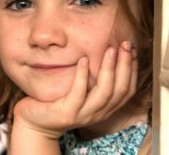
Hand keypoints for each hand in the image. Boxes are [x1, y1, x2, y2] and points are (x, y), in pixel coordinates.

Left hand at [12, 41, 137, 139]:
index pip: (127, 90)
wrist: (36, 123)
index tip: (132, 50)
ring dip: (109, 69)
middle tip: (125, 45)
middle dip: (125, 65)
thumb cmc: (59, 101)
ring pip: (105, 92)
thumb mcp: (82, 91)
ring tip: (110, 49)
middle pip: (120, 90)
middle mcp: (99, 113)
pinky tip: (83, 60)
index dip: (132, 69)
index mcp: (105, 108)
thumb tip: (106, 51)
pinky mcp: (68, 113)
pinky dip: (83, 75)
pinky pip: (79, 93)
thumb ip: (94, 79)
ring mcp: (84, 114)